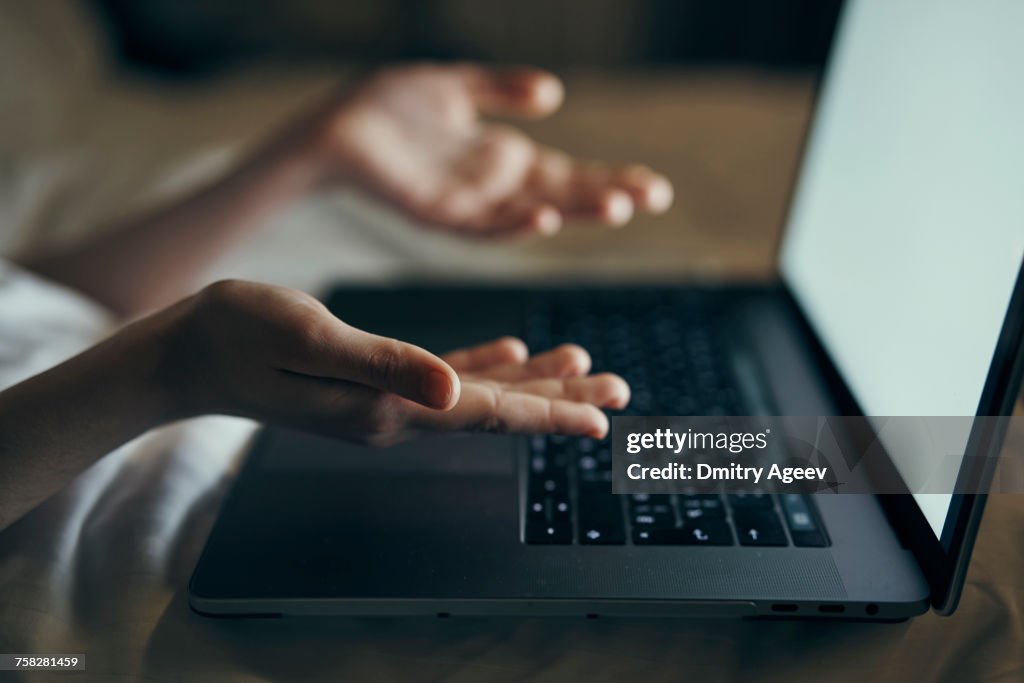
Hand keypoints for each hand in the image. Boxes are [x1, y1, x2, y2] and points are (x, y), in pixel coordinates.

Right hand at [155, 280, 628, 444]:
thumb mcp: (313, 340)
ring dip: (532, 383)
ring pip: (478, 394)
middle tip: (619, 392)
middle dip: (560, 400)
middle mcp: (395, 413)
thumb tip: (452, 392)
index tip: (603, 420)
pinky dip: (482, 368)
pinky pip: (442, 378)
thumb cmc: (240, 337)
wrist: (189, 352)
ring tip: (584, 367)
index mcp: (388, 406)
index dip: (548, 413)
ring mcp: (384, 402)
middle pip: (495, 411)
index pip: (485, 414)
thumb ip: (386, 367)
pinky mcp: (372, 383)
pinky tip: (510, 353)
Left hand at [305, 64, 672, 236]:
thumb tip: (553, 94)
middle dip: (606, 194)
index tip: (652, 186)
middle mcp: (491, 185)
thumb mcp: (453, 86)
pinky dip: (513, 223)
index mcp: (499, 157)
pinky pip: (481, 225)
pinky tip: (545, 217)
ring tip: (619, 207)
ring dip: (573, 211)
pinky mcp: (437, 213)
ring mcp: (467, 203)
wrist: (332, 127)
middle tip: (656, 197)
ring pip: (531, 212)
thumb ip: (500, 88)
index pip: (566, 171)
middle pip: (560, 192)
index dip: (607, 177)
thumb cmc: (385, 107)